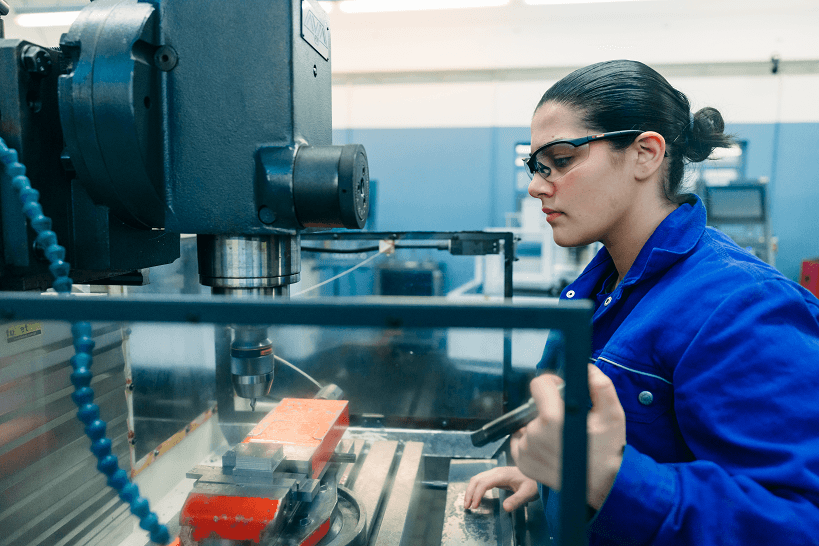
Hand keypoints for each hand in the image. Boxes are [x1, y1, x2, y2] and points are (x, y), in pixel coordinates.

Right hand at [463, 466, 538, 511]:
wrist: (537, 474)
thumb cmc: (533, 483)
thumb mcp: (527, 493)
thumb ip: (516, 500)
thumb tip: (505, 508)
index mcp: (502, 474)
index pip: (483, 483)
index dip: (477, 495)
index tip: (475, 506)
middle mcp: (496, 471)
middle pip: (476, 479)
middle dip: (469, 493)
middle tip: (467, 507)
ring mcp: (495, 473)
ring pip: (477, 479)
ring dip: (470, 490)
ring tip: (468, 503)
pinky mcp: (496, 476)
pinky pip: (481, 480)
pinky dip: (475, 488)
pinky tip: (475, 496)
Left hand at [510, 364, 625, 509]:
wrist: (602, 486)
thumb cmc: (608, 450)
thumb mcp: (613, 414)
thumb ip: (600, 386)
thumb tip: (585, 368)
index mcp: (553, 419)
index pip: (539, 384)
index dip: (552, 383)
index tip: (561, 390)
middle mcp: (535, 434)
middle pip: (535, 406)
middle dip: (550, 408)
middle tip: (569, 423)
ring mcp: (526, 450)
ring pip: (529, 423)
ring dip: (541, 426)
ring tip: (562, 439)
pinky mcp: (522, 462)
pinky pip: (521, 441)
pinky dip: (533, 441)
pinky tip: (552, 448)